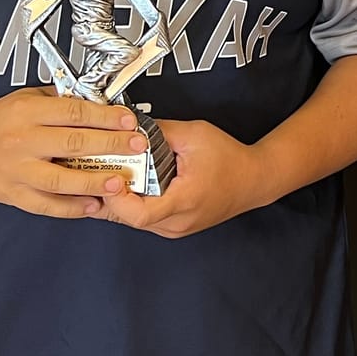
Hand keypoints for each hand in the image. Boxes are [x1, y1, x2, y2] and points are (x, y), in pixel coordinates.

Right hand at [0, 88, 145, 217]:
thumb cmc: (4, 119)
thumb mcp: (30, 98)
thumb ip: (63, 102)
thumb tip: (106, 106)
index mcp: (27, 112)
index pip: (74, 113)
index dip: (105, 117)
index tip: (129, 121)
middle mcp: (20, 141)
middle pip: (72, 144)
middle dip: (110, 146)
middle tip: (136, 147)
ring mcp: (15, 171)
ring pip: (59, 180)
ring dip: (92, 182)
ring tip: (118, 182)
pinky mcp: (11, 194)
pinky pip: (44, 205)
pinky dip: (70, 208)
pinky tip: (92, 205)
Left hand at [97, 118, 271, 237]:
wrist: (253, 180)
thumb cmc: (232, 162)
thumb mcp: (195, 134)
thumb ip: (159, 130)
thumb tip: (130, 128)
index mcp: (184, 200)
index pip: (139, 214)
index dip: (117, 198)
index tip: (111, 178)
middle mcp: (177, 221)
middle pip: (127, 217)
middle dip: (110, 194)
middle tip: (103, 173)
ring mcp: (174, 228)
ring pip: (131, 221)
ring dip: (119, 200)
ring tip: (115, 176)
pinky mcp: (173, 227)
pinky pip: (142, 220)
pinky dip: (130, 204)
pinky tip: (129, 187)